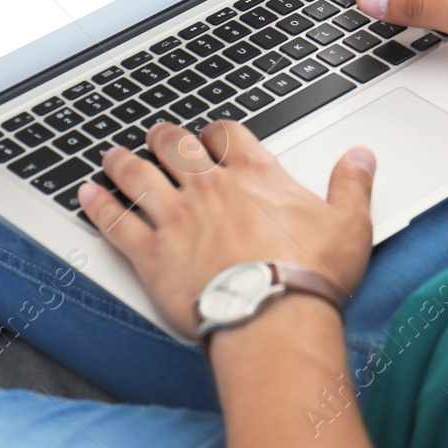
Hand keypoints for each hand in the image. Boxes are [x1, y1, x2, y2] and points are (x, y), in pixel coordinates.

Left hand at [78, 121, 375, 340]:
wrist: (271, 315)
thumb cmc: (310, 274)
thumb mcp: (350, 223)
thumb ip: (352, 184)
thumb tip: (361, 157)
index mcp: (254, 175)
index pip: (228, 135)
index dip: (217, 132)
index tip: (212, 135)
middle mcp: (209, 188)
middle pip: (176, 147)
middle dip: (164, 137)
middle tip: (157, 134)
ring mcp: (176, 218)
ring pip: (138, 176)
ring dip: (123, 163)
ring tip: (111, 156)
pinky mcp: (151, 254)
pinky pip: (116, 222)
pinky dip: (99, 206)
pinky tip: (87, 195)